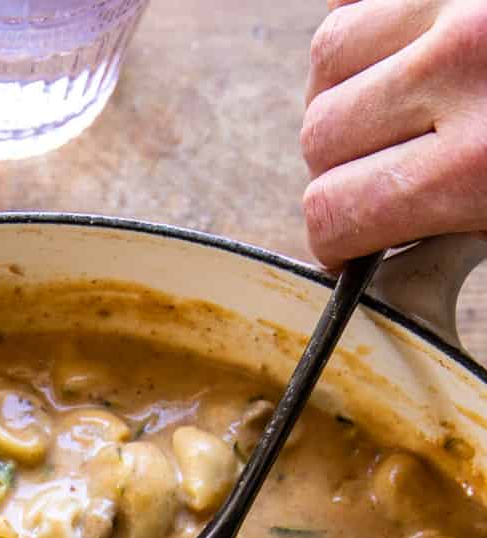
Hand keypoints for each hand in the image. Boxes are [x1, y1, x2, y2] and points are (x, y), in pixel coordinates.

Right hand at [301, 0, 486, 263]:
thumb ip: (449, 234)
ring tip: (386, 106)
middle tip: (378, 174)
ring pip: (329, 51)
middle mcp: (460, 65)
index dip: (334, 237)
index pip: (335, 210)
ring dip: (342, 87)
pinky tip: (392, 54)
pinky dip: (363, 20)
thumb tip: (373, 261)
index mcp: (480, 161)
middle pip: (320, 132)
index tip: (348, 241)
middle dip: (337, 165)